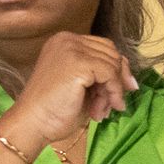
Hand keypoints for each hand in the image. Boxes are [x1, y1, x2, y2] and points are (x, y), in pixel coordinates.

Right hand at [2, 31, 140, 148]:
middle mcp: (67, 39)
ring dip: (112, 91)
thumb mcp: (84, 87)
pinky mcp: (78, 62)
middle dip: (115, 81)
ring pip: (113, 64)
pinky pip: (110, 74)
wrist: (32, 124)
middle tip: (110, 106)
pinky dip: (113, 93)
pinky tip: (102, 110)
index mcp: (64, 41)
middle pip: (112, 53)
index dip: (117, 70)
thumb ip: (103, 76)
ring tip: (99, 111)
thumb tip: (132, 81)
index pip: (104, 48)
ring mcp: (72, 48)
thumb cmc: (54, 110)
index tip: (120, 94)